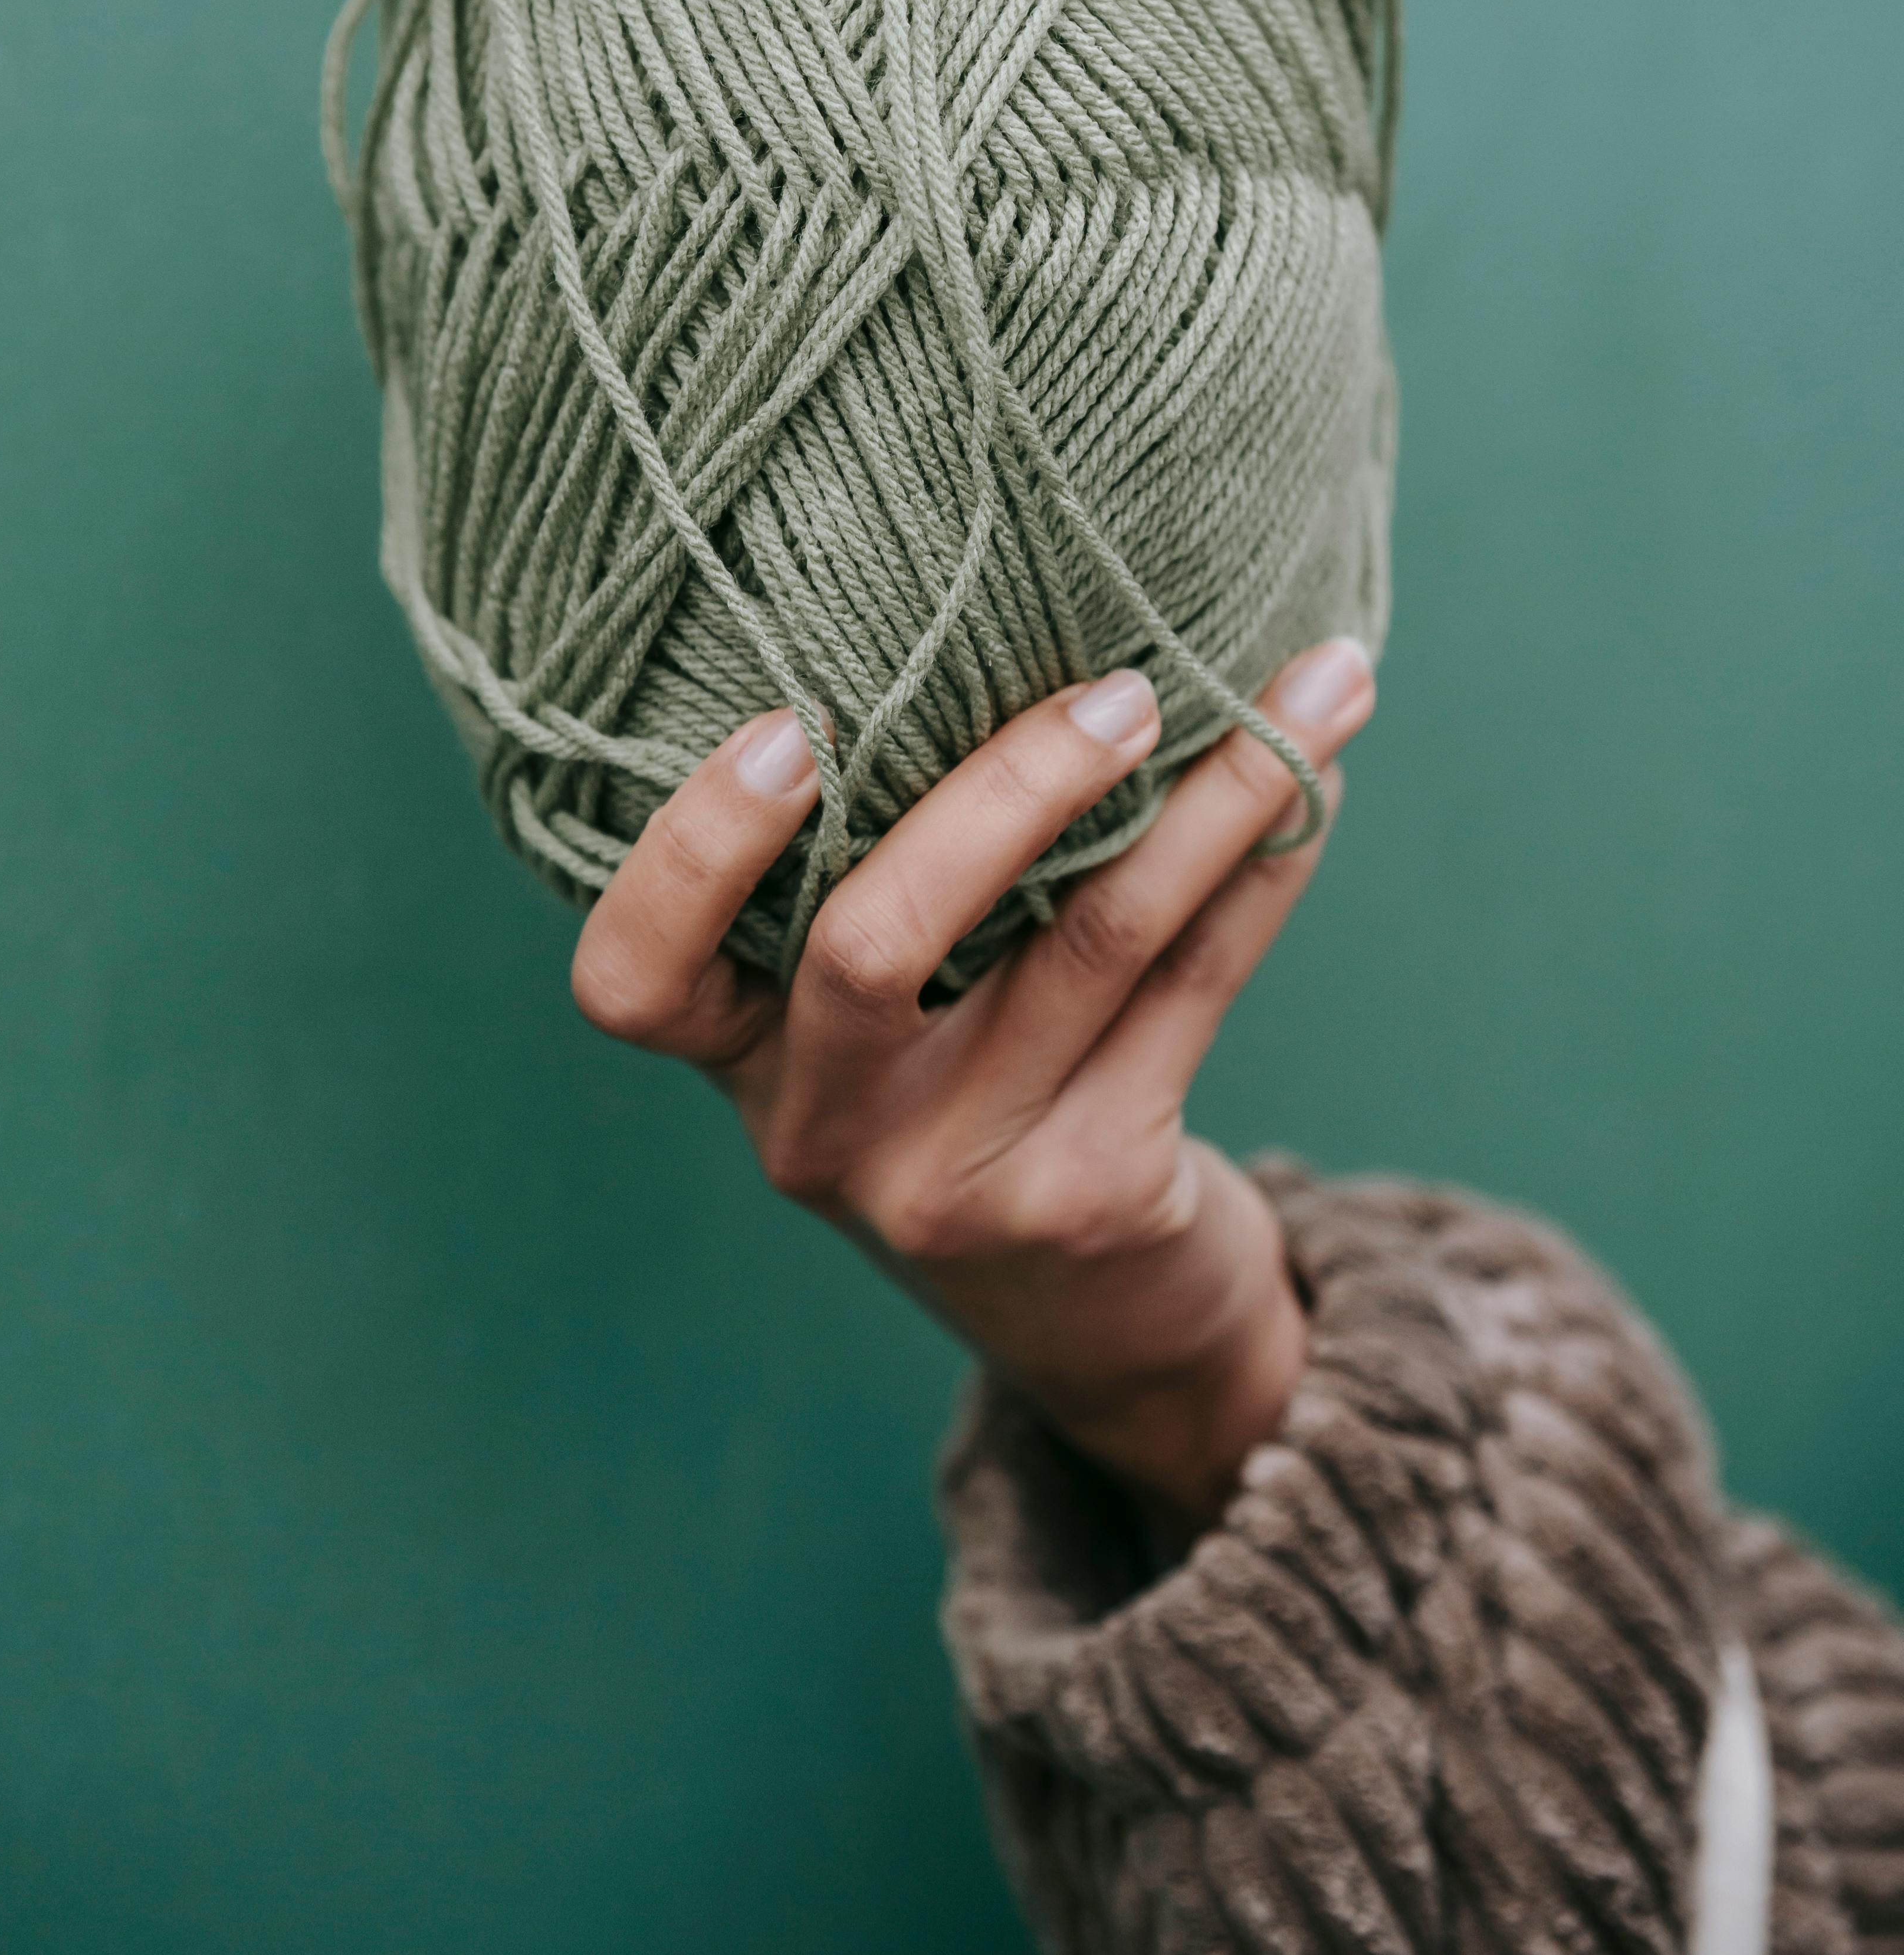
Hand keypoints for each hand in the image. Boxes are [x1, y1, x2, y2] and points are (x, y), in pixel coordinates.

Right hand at [571, 640, 1375, 1543]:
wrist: (1101, 1332)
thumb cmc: (971, 1106)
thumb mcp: (886, 1038)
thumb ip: (894, 890)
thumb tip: (1002, 622)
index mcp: (749, 1067)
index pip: (638, 981)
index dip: (690, 854)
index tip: (780, 725)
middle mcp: (830, 1135)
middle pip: (874, 941)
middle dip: (1006, 789)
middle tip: (1120, 686)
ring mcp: (963, 1179)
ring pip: (1092, 940)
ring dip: (1211, 796)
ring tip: (1308, 686)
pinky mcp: (1098, 1196)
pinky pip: (1195, 986)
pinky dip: (1264, 864)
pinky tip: (1317, 775)